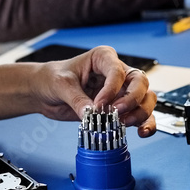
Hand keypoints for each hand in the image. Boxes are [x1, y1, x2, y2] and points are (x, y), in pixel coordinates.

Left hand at [32, 45, 157, 137]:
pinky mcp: (119, 109)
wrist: (44, 92)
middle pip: (139, 83)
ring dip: (140, 113)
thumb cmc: (52, 78)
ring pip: (145, 99)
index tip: (98, 103)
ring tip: (124, 123)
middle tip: (116, 112)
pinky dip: (145, 123)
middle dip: (132, 99)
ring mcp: (120, 91)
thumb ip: (77, 99)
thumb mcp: (61, 84)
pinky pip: (140, 115)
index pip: (117, 71)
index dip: (111, 89)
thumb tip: (92, 113)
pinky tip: (141, 132)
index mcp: (103, 58)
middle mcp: (116, 73)